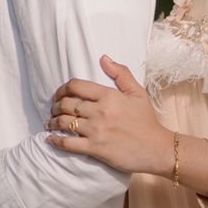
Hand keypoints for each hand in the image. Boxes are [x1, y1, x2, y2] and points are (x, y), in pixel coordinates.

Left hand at [45, 56, 173, 176]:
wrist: (157, 149)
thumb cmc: (147, 121)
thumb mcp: (138, 93)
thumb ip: (121, 74)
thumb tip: (104, 58)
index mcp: (109, 96)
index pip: (76, 86)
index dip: (62, 89)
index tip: (59, 94)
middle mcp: (100, 111)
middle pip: (67, 104)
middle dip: (55, 106)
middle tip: (54, 109)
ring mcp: (96, 130)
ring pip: (64, 122)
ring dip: (52, 122)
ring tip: (50, 123)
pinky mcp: (95, 148)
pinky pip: (68, 143)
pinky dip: (56, 140)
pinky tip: (50, 139)